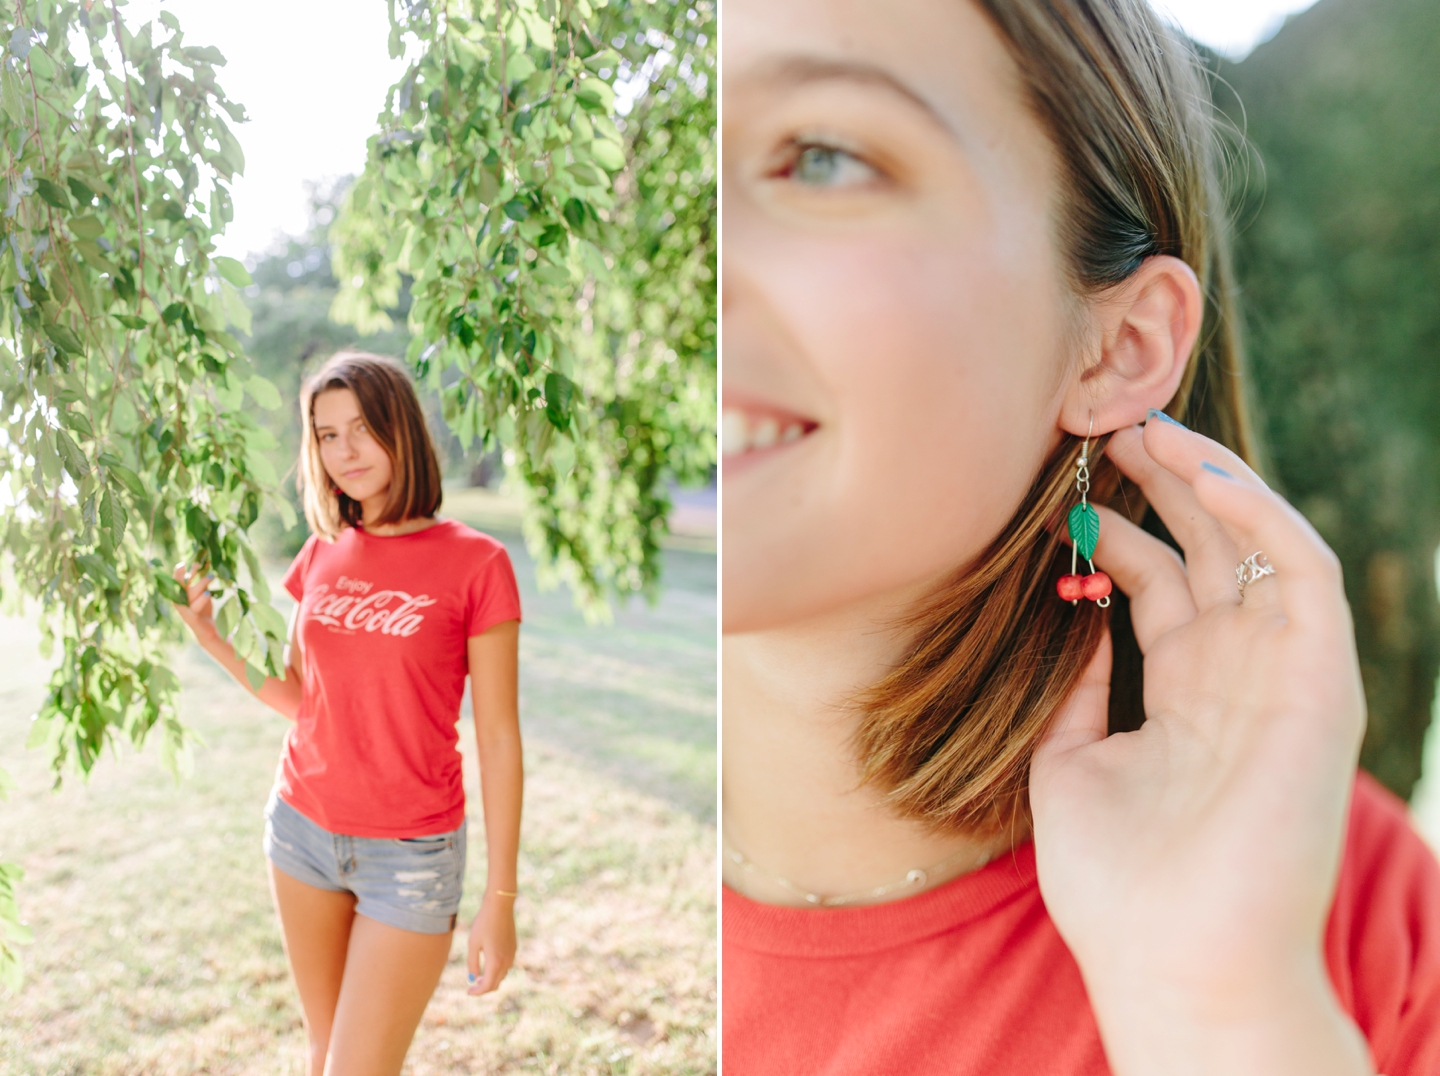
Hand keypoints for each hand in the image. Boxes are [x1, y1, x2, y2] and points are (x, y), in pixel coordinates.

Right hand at [171, 563, 218, 642]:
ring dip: (201, 583)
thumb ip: (202, 580)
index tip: (184, 562)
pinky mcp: (191, 618)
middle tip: (199, 563)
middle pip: (182, 584)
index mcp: (179, 594)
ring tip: (212, 575)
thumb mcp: (203, 592)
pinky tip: (208, 593)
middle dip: (190, 573)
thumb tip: (209, 562)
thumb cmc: (203, 609)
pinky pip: (196, 606)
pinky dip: (202, 599)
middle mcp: (178, 601)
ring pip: (191, 594)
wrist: (206, 631)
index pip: (176, 580)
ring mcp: (184, 610)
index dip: (178, 571)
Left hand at [466, 890, 516, 995]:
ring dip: (491, 979)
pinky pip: (506, 966)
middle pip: (495, 983)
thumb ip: (472, 963)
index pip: (487, 986)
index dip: (477, 992)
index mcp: (495, 962)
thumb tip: (472, 979)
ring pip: (502, 975)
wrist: (500, 907)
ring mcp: (512, 955)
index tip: (468, 992)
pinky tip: (488, 964)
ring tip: (479, 976)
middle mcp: (506, 961)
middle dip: (484, 988)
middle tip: (472, 987)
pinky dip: (497, 970)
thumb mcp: (473, 944)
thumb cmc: (483, 924)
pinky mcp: (514, 948)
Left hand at [1029, 419, 1370, 1073]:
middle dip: (1163, 487)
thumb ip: (1076, 691)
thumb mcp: (1072, 767)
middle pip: (1211, 553)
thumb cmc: (1120, 887)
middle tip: (1104, 428)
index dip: (1121, 531)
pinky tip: (1200, 473)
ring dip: (1208, 482)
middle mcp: (1241, 679)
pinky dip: (1259, 516)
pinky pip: (1302, 577)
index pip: (1164, 587)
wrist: (1175, 967)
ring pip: (1259, 548)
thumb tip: (1069, 616)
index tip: (1065, 487)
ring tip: (1145, 428)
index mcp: (1188, 698)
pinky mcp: (1321, 687)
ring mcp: (1284, 679)